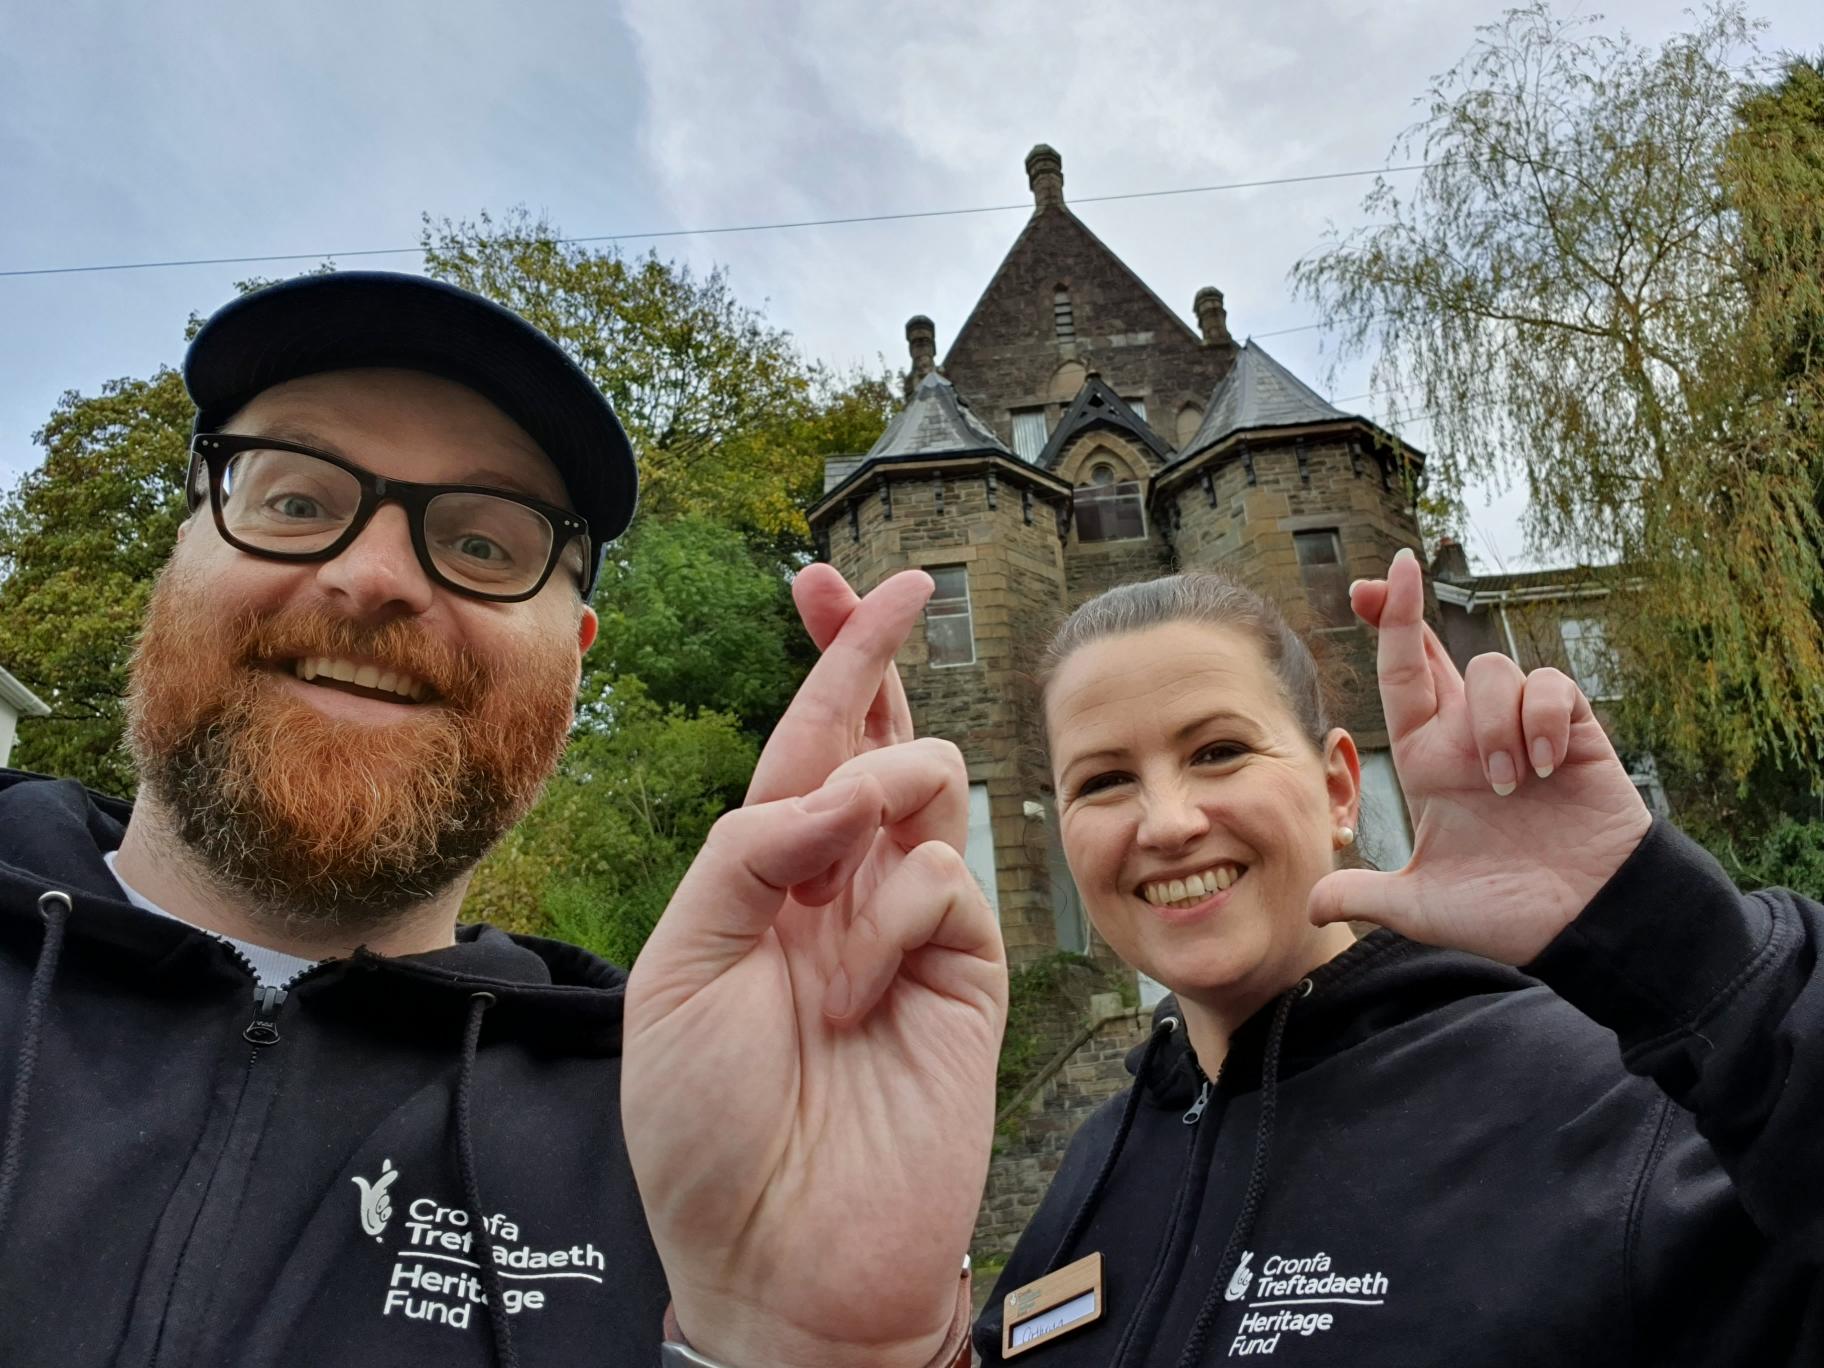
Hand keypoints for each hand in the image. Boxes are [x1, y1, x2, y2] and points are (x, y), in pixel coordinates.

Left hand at [623, 567, 1006, 1367]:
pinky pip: (945, 880)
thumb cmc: (705, 1129)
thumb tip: (838, 785)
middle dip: (873, 660)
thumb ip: (747, 853)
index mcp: (760, 885)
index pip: (797, 749)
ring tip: (838, 882)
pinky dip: (901, 905)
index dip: (818, 665)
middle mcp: (836, 892)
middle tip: (893, 589)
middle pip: (870, 744)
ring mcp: (904, 930)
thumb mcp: (679, 971)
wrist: (783, 1258)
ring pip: (924, 790)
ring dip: (880, 794)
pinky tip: (869, 977)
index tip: (828, 579)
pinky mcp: (966, 973)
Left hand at [1308, 550, 1651, 963]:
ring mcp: (1522, 730)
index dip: (1386, 629)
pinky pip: (1550, 686)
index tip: (1365, 586)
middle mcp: (1470, 736)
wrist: (1587, 926)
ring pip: (1493, 669)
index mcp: (1428, 762)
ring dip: (1492, 721)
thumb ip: (1365, 896)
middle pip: (1438, 649)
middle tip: (1399, 569)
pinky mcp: (1573, 732)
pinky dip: (1540, 719)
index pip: (1399, 681)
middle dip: (1410, 607)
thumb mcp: (1422, 906)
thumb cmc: (1509, 914)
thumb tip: (1306, 907)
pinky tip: (1544, 768)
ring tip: (1506, 784)